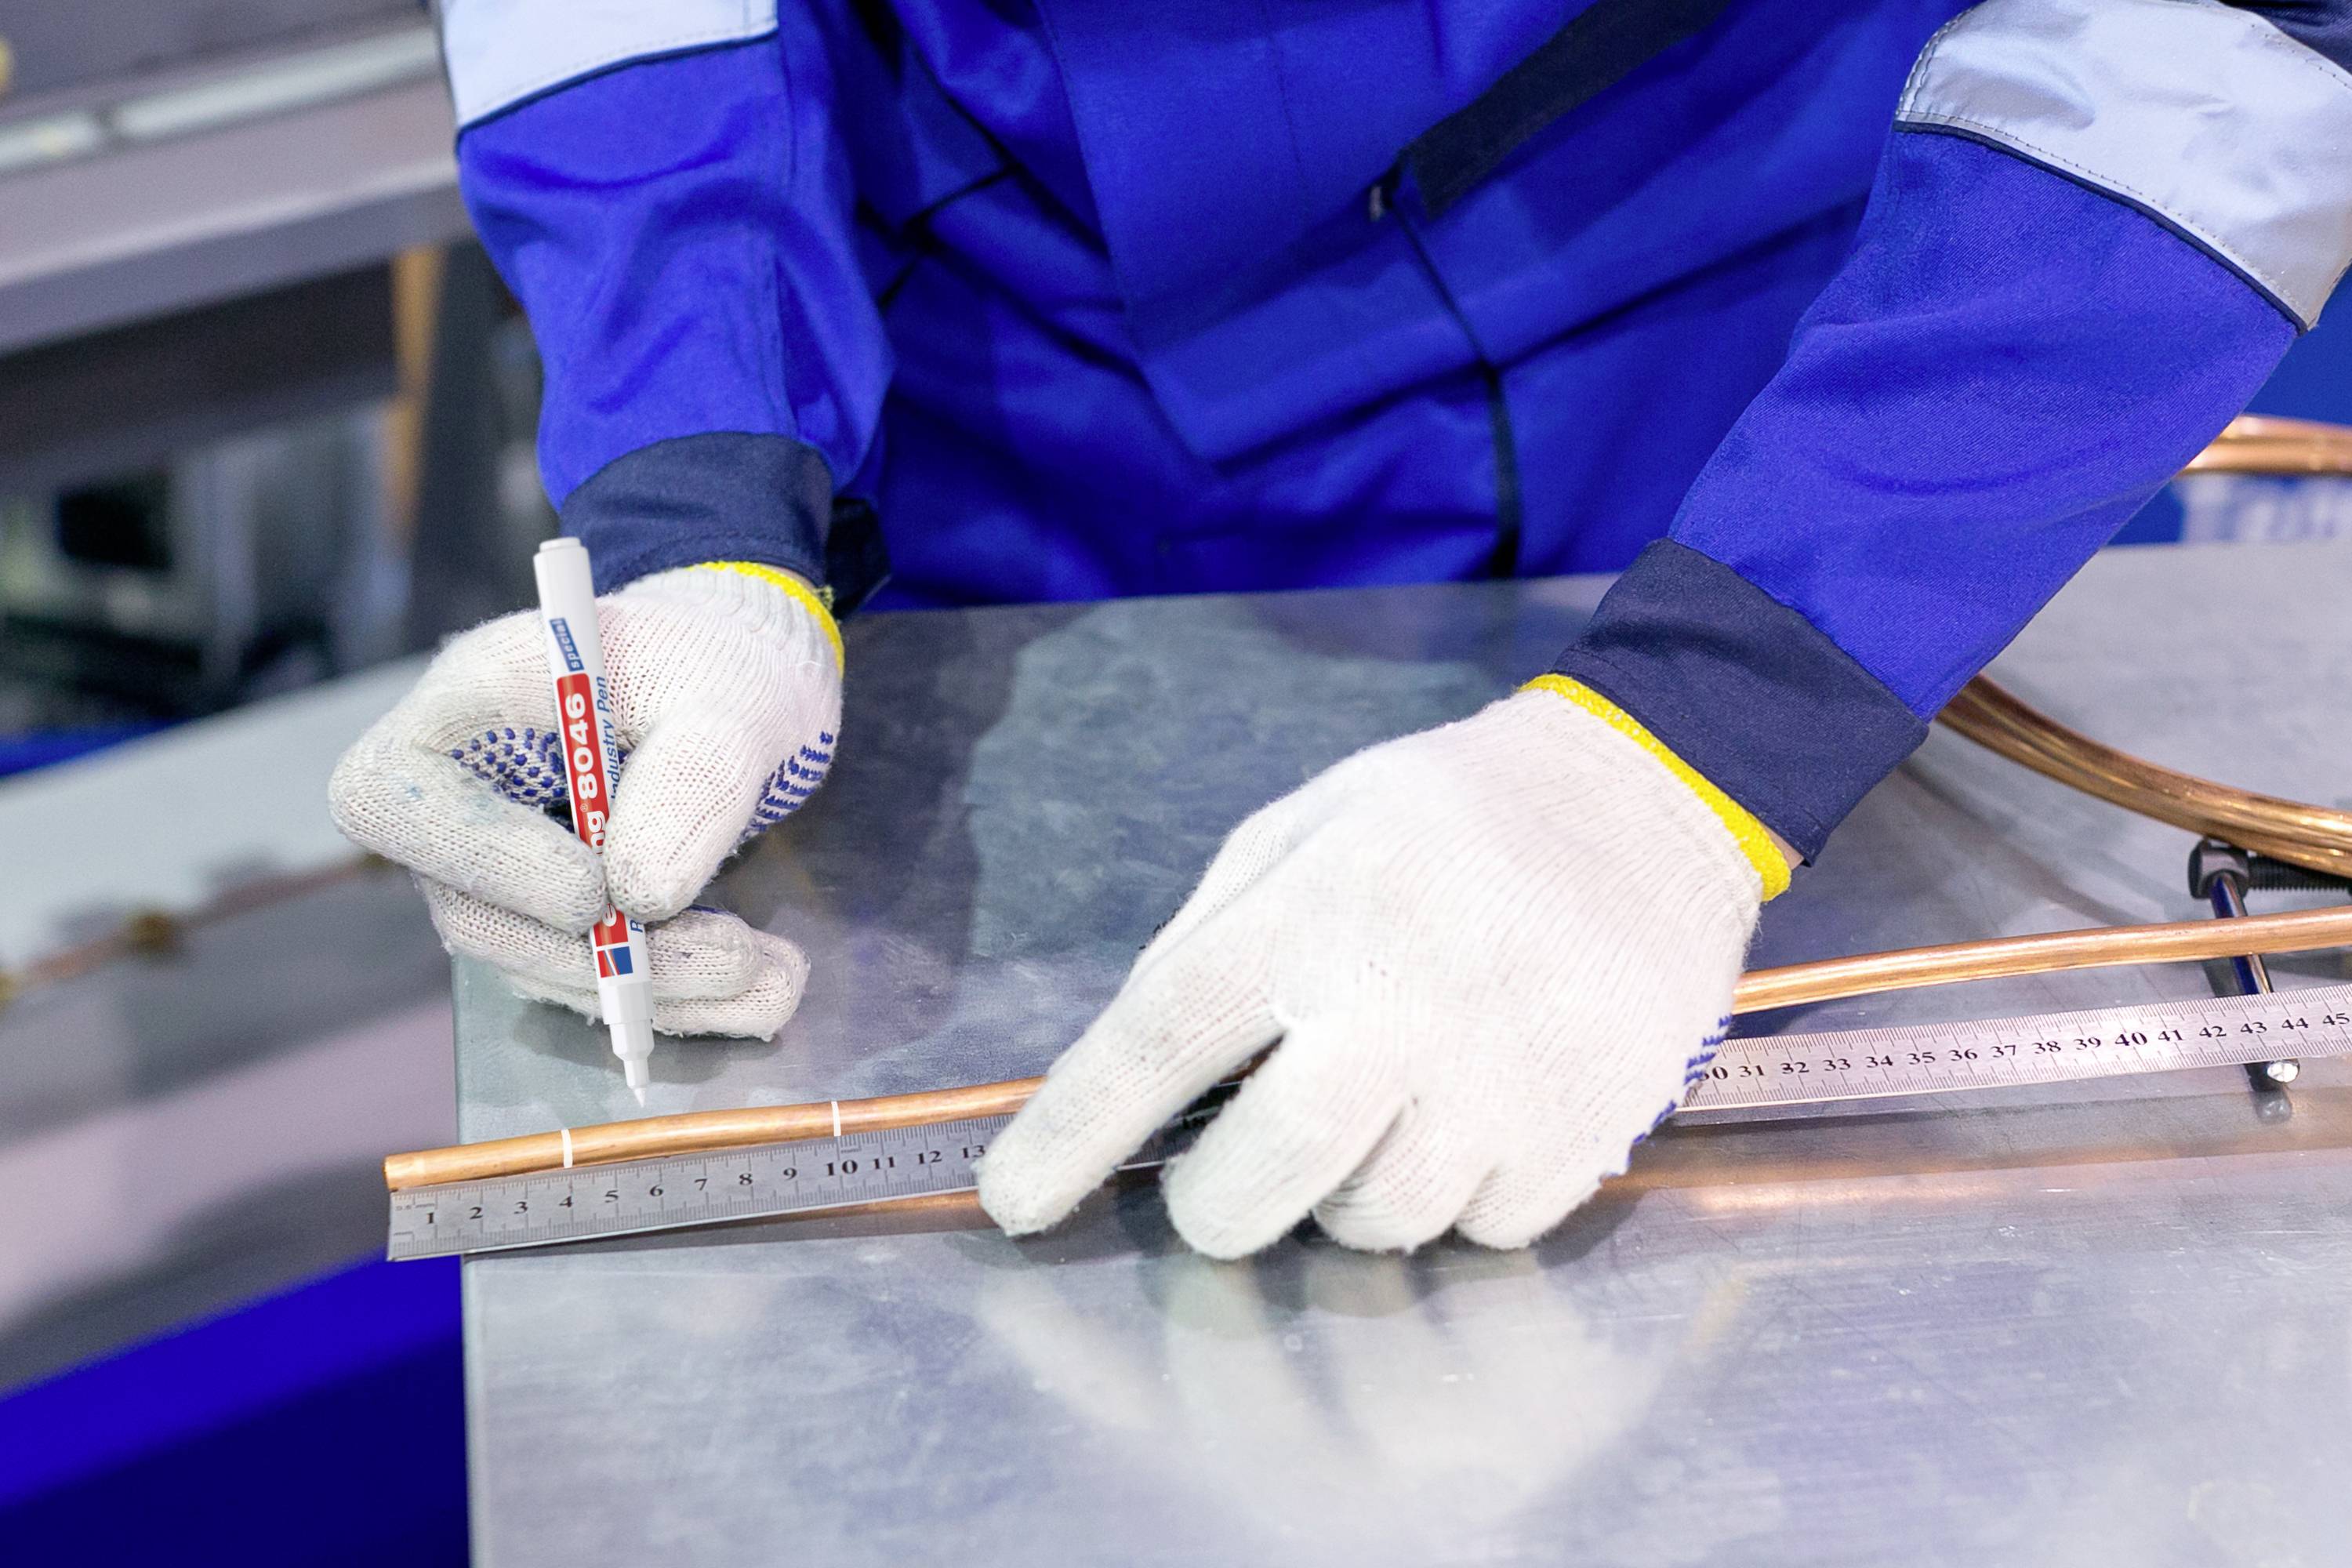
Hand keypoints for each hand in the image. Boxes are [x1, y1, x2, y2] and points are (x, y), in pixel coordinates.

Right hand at [329, 562, 840, 1037]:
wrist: (741, 685)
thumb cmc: (714, 664)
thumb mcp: (729, 696)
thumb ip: (690, 779)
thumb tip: (642, 897)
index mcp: (468, 703)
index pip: (389, 798)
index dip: (481, 860)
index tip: (594, 892)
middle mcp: (461, 792)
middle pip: (472, 910)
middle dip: (600, 956)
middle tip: (734, 957)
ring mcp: (499, 864)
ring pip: (541, 962)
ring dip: (657, 989)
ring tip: (775, 977)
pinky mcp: (552, 916)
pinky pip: (593, 979)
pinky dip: (680, 997)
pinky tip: (768, 991)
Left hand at [977, 681, 1776, 1255]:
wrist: (1647, 797)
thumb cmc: (1451, 815)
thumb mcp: (1305, 825)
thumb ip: (1213, 938)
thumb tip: (1136, 1071)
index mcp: (1318, 908)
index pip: (1161, 1038)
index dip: (1075, 1132)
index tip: (1017, 1202)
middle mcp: (1408, 1001)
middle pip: (1263, 1176)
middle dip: (1217, 1207)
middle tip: (1227, 1179)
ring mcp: (1506, 1076)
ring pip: (1375, 1224)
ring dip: (1346, 1199)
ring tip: (1380, 1114)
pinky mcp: (1589, 1128)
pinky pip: (1481, 1231)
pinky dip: (1455, 1200)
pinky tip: (1470, 1119)